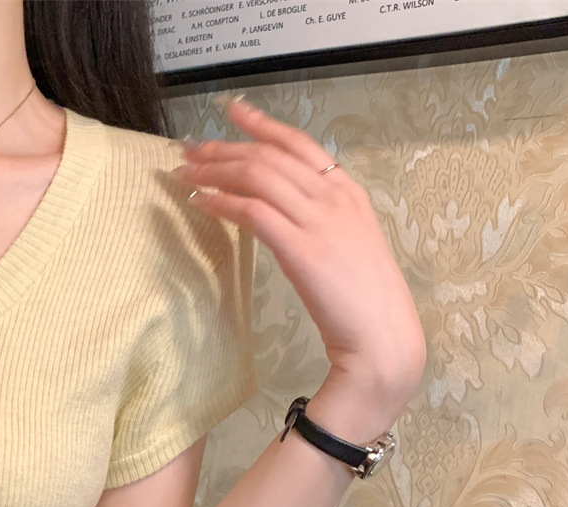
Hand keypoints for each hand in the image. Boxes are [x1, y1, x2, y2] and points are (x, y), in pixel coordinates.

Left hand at [177, 97, 425, 418]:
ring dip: (214, 172)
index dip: (262, 124)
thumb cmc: (363, 300)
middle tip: (189, 149)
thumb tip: (283, 215)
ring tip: (185, 174)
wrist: (381, 333)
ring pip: (257, 176)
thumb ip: (318, 222)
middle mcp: (333, 196)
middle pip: (269, 155)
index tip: (232, 111)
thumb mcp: (346, 246)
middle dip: (223, 148)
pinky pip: (252, 212)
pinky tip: (201, 203)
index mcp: (347, 190)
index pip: (298, 143)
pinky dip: (222, 202)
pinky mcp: (300, 248)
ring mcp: (318, 219)